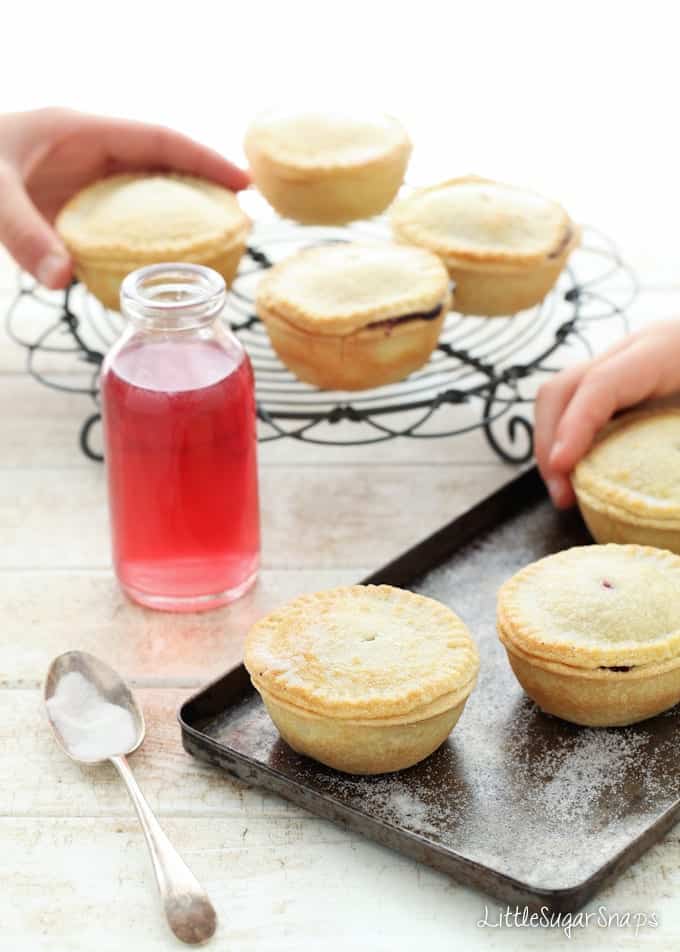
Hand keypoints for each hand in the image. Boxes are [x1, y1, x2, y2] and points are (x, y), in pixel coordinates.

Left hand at [0, 107, 249, 288]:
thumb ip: (24, 235)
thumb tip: (64, 280)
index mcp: (82, 132)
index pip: (159, 140)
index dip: (204, 159)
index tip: (243, 184)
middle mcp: (91, 155)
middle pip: (164, 169)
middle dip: (205, 192)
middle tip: (243, 225)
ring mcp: (83, 182)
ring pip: (147, 197)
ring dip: (181, 220)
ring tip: (217, 250)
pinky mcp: (71, 210)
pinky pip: (121, 223)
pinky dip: (146, 242)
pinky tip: (161, 271)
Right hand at [535, 320, 679, 507]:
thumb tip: (679, 506)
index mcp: (662, 351)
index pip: (600, 385)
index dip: (575, 427)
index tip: (563, 470)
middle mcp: (631, 353)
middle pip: (563, 388)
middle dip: (549, 441)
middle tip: (561, 494)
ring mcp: (622, 366)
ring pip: (561, 398)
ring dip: (551, 445)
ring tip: (566, 493)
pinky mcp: (622, 385)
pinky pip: (577, 409)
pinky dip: (569, 442)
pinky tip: (582, 476)